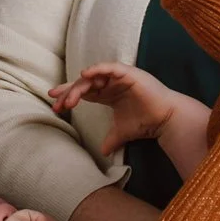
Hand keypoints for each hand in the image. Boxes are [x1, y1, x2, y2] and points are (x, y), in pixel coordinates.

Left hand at [49, 62, 184, 156]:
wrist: (164, 120)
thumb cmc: (145, 122)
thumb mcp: (121, 132)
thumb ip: (111, 139)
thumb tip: (103, 153)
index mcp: (108, 93)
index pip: (83, 91)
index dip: (68, 95)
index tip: (55, 103)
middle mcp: (111, 83)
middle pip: (84, 84)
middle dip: (68, 92)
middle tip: (57, 102)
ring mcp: (119, 76)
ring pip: (93, 77)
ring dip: (79, 86)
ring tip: (70, 100)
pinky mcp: (129, 73)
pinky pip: (110, 68)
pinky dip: (97, 69)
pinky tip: (85, 75)